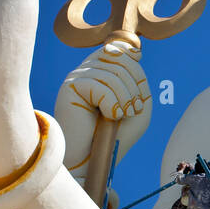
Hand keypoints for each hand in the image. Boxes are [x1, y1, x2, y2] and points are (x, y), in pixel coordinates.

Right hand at [55, 40, 151, 187]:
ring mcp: (77, 77)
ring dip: (126, 98)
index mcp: (104, 70)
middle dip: (135, 86)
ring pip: (113, 73)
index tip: (137, 94)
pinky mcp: (69, 88)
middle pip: (121, 59)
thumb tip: (133, 52)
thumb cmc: (116, 135)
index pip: (123, 48)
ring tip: (122, 117)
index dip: (135, 66)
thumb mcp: (138, 105)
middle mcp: (88, 69)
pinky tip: (109, 117)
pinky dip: (112, 104)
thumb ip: (139, 79)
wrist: (93, 160)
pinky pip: (100, 85)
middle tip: (133, 111)